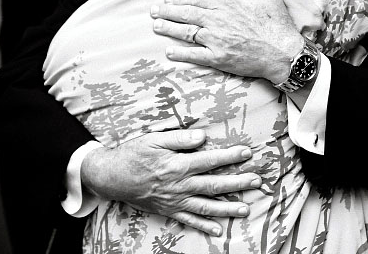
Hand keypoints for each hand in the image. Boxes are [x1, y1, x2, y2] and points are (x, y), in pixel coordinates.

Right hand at [81, 129, 261, 235]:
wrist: (111, 176)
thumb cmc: (133, 153)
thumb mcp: (153, 139)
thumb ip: (178, 138)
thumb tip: (202, 137)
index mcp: (177, 165)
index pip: (209, 160)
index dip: (229, 156)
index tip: (247, 152)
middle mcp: (179, 185)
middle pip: (213, 184)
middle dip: (237, 183)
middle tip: (257, 181)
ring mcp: (174, 200)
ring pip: (205, 206)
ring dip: (227, 208)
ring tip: (246, 209)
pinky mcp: (168, 210)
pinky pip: (189, 220)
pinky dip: (204, 226)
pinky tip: (218, 229)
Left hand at [150, 0, 302, 84]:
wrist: (284, 53)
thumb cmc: (277, 23)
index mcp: (228, 4)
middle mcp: (217, 20)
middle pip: (187, 14)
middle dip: (168, 12)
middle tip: (154, 11)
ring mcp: (216, 40)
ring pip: (186, 32)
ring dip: (169, 28)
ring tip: (156, 26)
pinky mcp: (218, 58)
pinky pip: (194, 55)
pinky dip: (180, 53)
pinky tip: (169, 51)